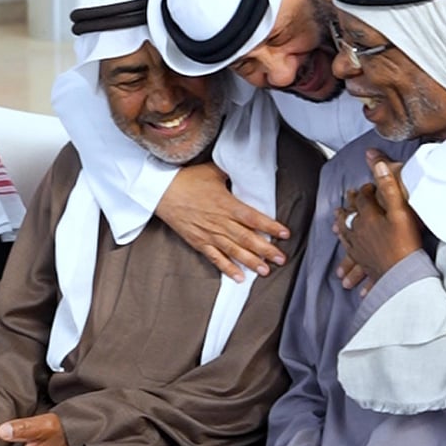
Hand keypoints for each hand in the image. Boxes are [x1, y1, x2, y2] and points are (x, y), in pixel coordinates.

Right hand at [155, 162, 290, 281]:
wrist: (160, 191)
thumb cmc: (187, 179)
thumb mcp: (213, 171)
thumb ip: (232, 173)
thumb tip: (248, 168)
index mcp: (226, 204)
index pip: (253, 217)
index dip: (270, 226)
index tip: (285, 233)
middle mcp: (219, 222)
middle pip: (247, 238)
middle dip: (266, 250)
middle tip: (281, 259)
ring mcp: (208, 234)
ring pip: (234, 251)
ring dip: (251, 262)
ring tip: (265, 271)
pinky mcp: (198, 242)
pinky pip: (215, 258)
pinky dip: (227, 268)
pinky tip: (239, 277)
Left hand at [332, 159, 421, 282]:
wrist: (404, 273)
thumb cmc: (405, 241)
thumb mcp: (400, 209)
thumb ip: (388, 184)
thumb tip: (373, 158)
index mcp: (368, 217)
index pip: (362, 200)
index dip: (363, 191)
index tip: (365, 187)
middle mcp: (360, 233)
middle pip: (349, 219)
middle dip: (346, 211)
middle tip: (340, 208)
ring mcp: (361, 250)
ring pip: (347, 239)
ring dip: (341, 233)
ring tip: (336, 231)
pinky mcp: (366, 265)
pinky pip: (355, 262)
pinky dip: (350, 264)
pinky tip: (346, 269)